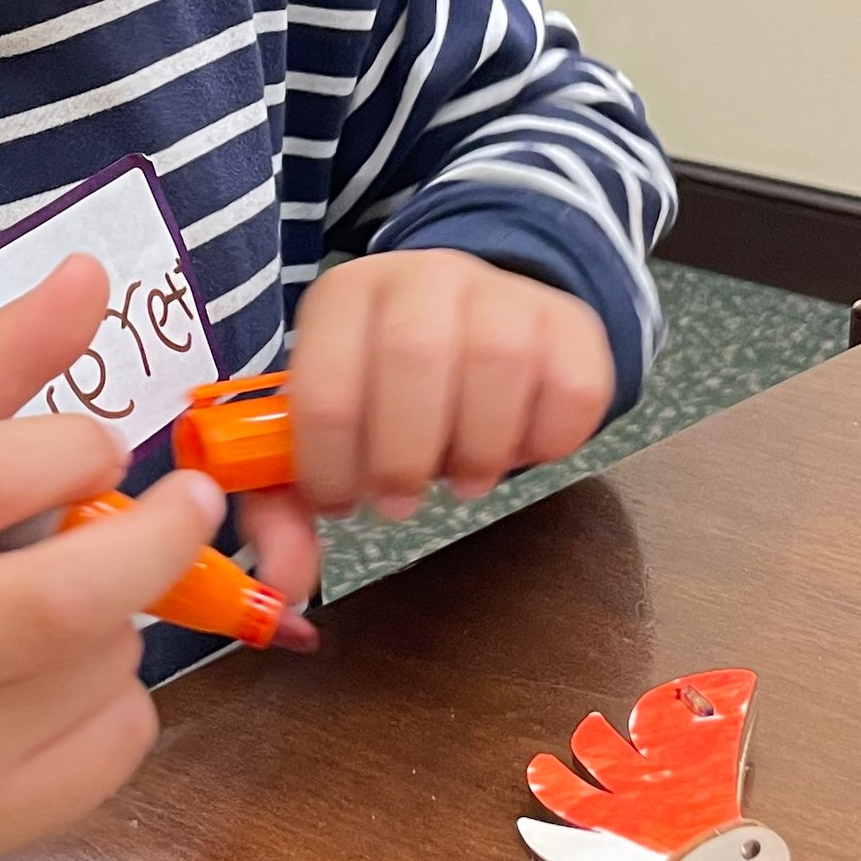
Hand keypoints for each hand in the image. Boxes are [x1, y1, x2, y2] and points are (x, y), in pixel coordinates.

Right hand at [0, 256, 230, 860]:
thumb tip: (88, 274)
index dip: (69, 447)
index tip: (101, 446)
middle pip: (64, 599)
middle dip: (156, 537)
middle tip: (189, 502)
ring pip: (104, 661)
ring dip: (120, 616)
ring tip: (53, 609)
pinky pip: (122, 738)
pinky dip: (120, 693)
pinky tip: (54, 682)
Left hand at [241, 251, 615, 566]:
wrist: (470, 321)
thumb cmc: (382, 390)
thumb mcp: (325, 432)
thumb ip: (289, 507)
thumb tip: (287, 585)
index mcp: (345, 297)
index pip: (326, 385)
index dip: (330, 466)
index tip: (341, 502)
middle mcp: (422, 276)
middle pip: (415, 354)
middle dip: (403, 454)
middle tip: (400, 502)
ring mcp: (502, 291)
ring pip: (499, 359)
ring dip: (480, 446)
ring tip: (464, 479)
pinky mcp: (568, 322)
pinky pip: (573, 383)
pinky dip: (549, 440)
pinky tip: (521, 449)